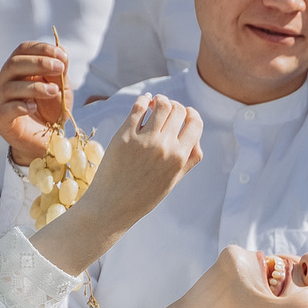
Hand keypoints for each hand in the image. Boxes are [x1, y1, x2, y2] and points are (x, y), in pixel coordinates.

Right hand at [0, 41, 72, 166]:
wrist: (45, 141)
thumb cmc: (51, 111)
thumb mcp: (61, 89)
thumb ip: (60, 72)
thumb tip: (62, 51)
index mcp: (18, 69)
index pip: (23, 49)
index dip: (41, 49)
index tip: (62, 55)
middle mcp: (5, 81)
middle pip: (14, 63)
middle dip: (39, 63)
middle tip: (59, 68)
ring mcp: (0, 100)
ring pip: (10, 86)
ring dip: (35, 86)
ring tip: (55, 91)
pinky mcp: (1, 120)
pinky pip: (6, 109)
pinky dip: (21, 106)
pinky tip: (34, 107)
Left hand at [30, 96, 202, 276]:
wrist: (112, 207)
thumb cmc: (143, 196)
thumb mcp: (173, 181)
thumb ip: (188, 159)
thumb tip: (195, 135)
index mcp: (179, 158)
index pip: (195, 123)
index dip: (192, 115)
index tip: (185, 114)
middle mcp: (164, 147)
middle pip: (178, 110)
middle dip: (175, 106)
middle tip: (167, 109)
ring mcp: (144, 141)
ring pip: (161, 104)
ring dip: (160, 100)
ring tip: (155, 104)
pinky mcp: (124, 136)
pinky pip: (139, 107)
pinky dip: (144, 100)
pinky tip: (143, 103)